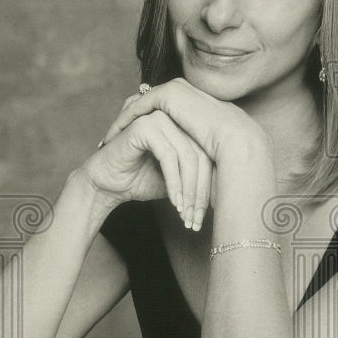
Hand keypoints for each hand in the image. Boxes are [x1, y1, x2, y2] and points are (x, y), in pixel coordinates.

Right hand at [84, 103, 213, 228]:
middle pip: (203, 155)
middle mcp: (176, 116)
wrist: (107, 184)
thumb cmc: (141, 180)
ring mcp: (160, 117)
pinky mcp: (144, 125)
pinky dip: (175, 183)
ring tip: (185, 216)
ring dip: (189, 191)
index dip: (211, 186)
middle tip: (196, 220)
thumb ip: (200, 177)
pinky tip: (175, 204)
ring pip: (189, 157)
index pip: (210, 153)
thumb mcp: (180, 180)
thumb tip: (230, 192)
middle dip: (201, 192)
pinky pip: (169, 156)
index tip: (207, 215)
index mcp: (186, 124)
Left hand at [99, 78, 269, 163]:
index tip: (128, 142)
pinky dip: (124, 120)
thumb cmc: (229, 155)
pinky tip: (113, 136)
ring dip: (122, 121)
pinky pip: (137, 107)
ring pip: (139, 105)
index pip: (161, 110)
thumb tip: (189, 165)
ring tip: (107, 139)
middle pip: (146, 104)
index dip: (144, 125)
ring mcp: (176, 88)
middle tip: (109, 140)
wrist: (238, 144)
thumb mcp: (206, 150)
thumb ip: (193, 149)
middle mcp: (185, 90)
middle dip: (127, 121)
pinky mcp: (168, 94)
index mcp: (194, 101)